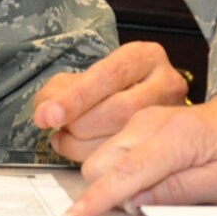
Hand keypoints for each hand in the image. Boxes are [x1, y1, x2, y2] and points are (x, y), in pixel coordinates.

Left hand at [31, 41, 189, 161]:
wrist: (144, 97)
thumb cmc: (113, 85)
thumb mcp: (90, 74)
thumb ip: (63, 88)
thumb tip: (45, 110)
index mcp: (146, 56)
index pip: (109, 75)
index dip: (76, 97)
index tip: (48, 114)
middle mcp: (165, 83)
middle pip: (120, 110)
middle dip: (79, 124)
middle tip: (55, 126)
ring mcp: (171, 116)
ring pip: (125, 138)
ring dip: (82, 144)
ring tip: (63, 137)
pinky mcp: (166, 144)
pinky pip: (127, 159)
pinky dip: (93, 158)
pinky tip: (77, 149)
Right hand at [59, 81, 216, 215]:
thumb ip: (180, 191)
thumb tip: (137, 203)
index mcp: (177, 135)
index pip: (128, 170)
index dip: (100, 196)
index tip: (77, 215)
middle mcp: (153, 122)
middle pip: (101, 161)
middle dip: (104, 191)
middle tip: (138, 210)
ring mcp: (143, 120)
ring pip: (100, 155)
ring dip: (107, 181)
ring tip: (145, 196)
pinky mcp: (139, 125)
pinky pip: (111, 151)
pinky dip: (113, 172)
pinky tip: (139, 183)